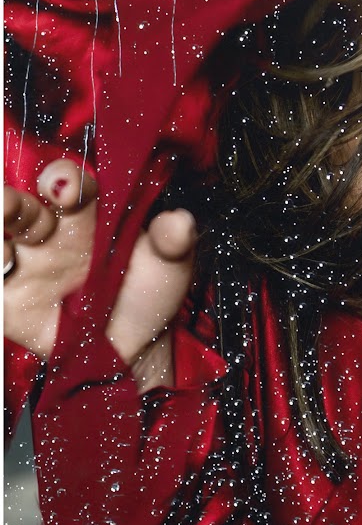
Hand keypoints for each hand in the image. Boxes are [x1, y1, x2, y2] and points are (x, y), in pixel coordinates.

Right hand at [4, 160, 196, 389]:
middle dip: (9, 200)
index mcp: (89, 213)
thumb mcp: (169, 266)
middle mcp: (51, 231)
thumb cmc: (149, 294)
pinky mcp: (7, 295)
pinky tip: (3, 265)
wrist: (134, 345)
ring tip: (4, 240)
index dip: (67, 180)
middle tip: (12, 208)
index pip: (70, 183)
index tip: (72, 192)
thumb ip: (173, 241)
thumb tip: (180, 221)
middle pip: (19, 203)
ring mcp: (24, 261)